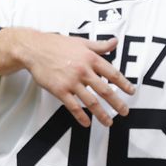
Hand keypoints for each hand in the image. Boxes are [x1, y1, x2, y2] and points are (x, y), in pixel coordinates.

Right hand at [0, 29, 135, 126]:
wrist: (34, 49)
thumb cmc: (58, 44)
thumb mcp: (81, 42)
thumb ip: (99, 45)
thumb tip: (115, 42)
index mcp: (91, 58)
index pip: (112, 73)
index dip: (123, 84)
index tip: (131, 92)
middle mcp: (84, 71)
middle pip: (105, 90)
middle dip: (117, 103)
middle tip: (124, 112)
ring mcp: (71, 82)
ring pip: (91, 101)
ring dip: (101, 114)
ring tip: (109, 123)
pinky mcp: (60, 90)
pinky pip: (73, 106)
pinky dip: (81, 116)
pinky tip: (87, 123)